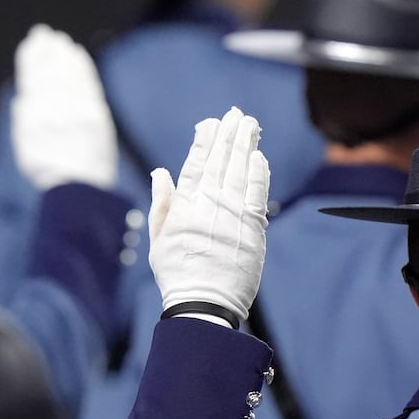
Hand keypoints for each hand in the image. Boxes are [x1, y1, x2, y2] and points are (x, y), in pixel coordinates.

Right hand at [11, 24, 117, 191]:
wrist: (78, 186)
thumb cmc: (50, 171)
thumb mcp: (26, 146)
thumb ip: (25, 119)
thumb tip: (23, 98)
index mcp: (36, 115)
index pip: (34, 79)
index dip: (32, 59)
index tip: (31, 44)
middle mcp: (56, 108)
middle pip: (51, 72)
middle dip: (47, 51)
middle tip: (44, 34)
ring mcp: (77, 109)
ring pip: (69, 74)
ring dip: (63, 55)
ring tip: (60, 41)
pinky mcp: (95, 113)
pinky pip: (87, 82)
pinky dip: (81, 67)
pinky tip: (77, 55)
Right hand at [148, 107, 269, 322]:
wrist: (205, 303)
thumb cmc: (179, 274)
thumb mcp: (159, 239)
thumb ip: (163, 203)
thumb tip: (161, 172)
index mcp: (185, 205)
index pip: (196, 162)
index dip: (205, 139)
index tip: (211, 122)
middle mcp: (209, 203)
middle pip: (222, 159)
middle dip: (229, 134)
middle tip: (237, 114)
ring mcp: (233, 213)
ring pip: (241, 169)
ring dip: (246, 144)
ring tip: (250, 125)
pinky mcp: (253, 226)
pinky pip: (258, 191)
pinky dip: (259, 172)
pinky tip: (259, 156)